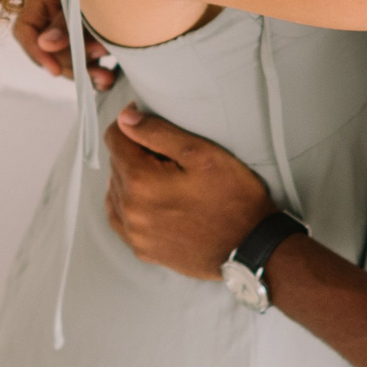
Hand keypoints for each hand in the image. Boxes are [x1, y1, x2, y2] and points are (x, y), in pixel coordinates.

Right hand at [13, 0, 117, 89]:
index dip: (35, 52)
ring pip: (70, 58)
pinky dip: (96, 72)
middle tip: (95, 64)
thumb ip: (67, 21)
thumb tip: (45, 43)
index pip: (25, 29)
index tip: (54, 70)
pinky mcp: (95, 36)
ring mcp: (76, 25)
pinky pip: (88, 61)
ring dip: (86, 70)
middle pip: (50, 49)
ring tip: (106, 78)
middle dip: (71, 62)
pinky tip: (108, 80)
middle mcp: (58, 13)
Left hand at [102, 105, 272, 280]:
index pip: (114, 138)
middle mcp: (130, 210)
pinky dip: (130, 204)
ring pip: (116, 191)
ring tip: (164, 178)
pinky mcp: (144, 249)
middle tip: (168, 154)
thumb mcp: (202, 154)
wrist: (252, 247)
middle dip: (135, 152)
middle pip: (116, 164)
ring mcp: (135, 234)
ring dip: (131, 178)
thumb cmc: (234, 198)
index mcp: (141, 182)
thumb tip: (126, 117)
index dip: (130, 124)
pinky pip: (121, 219)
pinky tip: (152, 200)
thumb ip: (158, 132)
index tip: (147, 121)